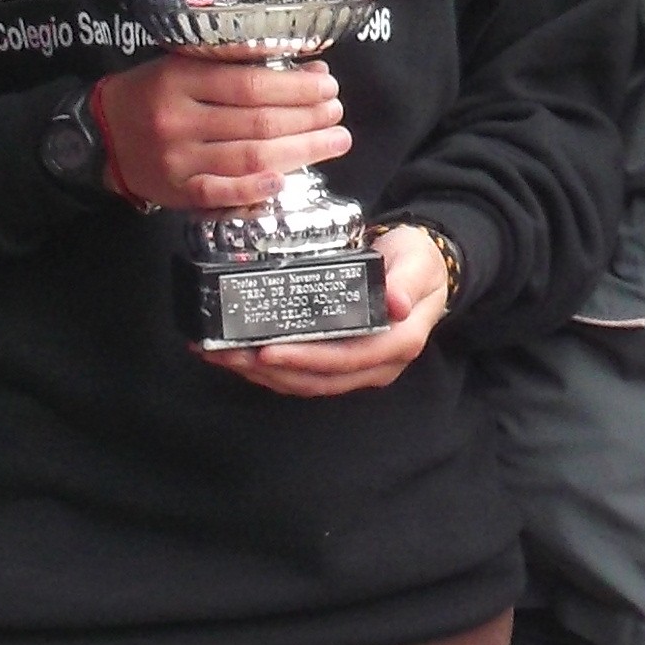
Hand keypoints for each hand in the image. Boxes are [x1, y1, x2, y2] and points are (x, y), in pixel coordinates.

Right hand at [92, 51, 345, 212]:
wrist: (100, 135)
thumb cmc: (151, 95)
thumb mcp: (182, 66)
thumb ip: (237, 68)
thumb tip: (310, 74)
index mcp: (179, 79)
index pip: (250, 84)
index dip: (295, 88)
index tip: (327, 86)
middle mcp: (178, 120)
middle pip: (257, 122)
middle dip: (307, 119)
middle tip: (338, 114)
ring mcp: (177, 160)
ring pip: (249, 157)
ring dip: (300, 150)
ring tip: (333, 140)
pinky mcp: (176, 192)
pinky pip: (221, 193)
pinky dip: (255, 190)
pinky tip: (285, 180)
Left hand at [205, 224, 447, 400]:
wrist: (422, 267)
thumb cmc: (418, 261)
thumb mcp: (418, 263)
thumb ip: (407, 281)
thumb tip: (396, 304)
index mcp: (398, 343)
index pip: (347, 359)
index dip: (306, 359)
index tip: (268, 351)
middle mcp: (377, 364)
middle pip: (319, 379)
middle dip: (271, 371)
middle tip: (229, 355)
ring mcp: (358, 368)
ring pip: (306, 383)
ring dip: (262, 374)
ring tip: (223, 356)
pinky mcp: (340, 363)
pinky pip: (303, 374)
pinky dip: (269, 369)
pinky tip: (239, 356)